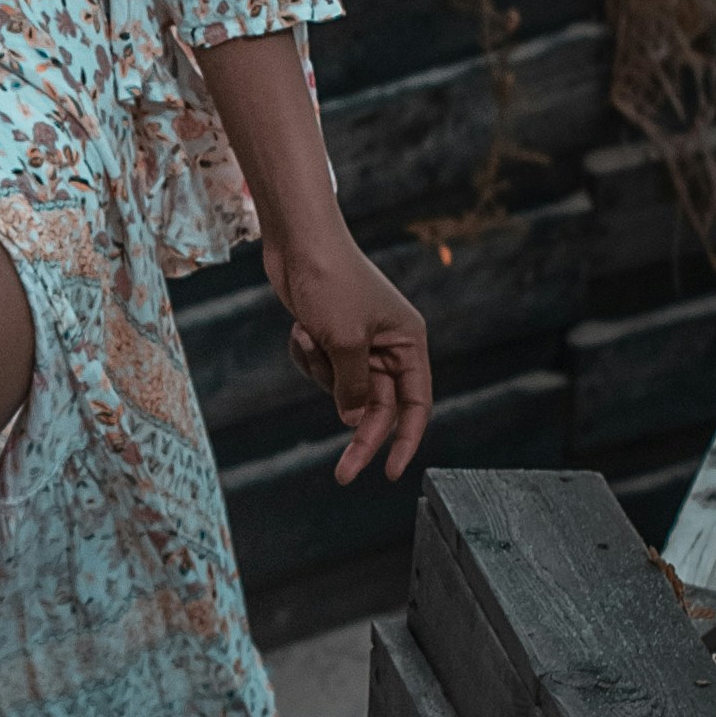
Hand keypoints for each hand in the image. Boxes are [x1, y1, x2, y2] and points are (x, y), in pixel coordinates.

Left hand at [264, 225, 431, 485]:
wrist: (299, 242)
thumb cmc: (331, 282)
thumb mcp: (345, 342)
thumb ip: (354, 388)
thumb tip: (354, 421)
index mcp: (408, 343)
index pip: (416, 406)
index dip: (406, 442)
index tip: (390, 473)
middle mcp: (389, 345)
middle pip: (378, 407)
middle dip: (356, 433)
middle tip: (342, 474)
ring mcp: (358, 341)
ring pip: (342, 389)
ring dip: (320, 373)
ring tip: (308, 335)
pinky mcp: (330, 336)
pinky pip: (320, 370)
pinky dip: (307, 358)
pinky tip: (299, 330)